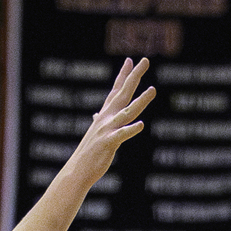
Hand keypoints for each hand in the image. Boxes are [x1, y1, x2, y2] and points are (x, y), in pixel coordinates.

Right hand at [73, 57, 154, 177]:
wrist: (78, 170)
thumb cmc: (89, 153)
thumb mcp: (95, 133)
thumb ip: (98, 121)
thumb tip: (96, 114)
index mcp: (104, 115)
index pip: (115, 90)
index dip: (123, 75)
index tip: (130, 60)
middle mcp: (106, 118)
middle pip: (123, 93)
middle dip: (134, 77)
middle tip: (145, 61)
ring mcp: (107, 129)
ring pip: (127, 112)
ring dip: (140, 101)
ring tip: (153, 90)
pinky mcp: (108, 143)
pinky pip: (121, 135)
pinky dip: (130, 130)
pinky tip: (141, 125)